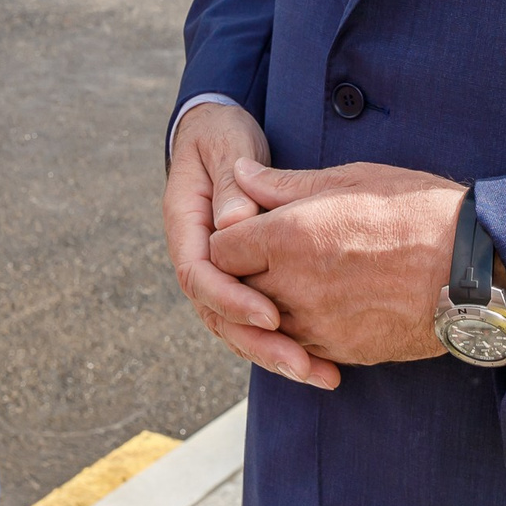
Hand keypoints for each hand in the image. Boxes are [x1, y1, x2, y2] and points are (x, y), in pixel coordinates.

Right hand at [163, 105, 337, 388]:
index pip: (198, 274)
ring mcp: (218, 269)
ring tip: (320, 375)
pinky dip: (283, 339)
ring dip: (275, 353)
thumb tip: (233, 225)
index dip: (231, 299)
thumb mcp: (225, 145)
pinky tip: (319, 360)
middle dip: (259, 343)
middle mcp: (197, 254)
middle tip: (302, 365)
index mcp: (185, 223)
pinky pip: (255, 316)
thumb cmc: (220, 134)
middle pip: (218, 313)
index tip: (270, 315)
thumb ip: (230, 181)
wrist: (217, 130)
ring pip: (237, 324)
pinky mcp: (241, 276)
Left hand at [208, 160, 467, 368]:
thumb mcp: (348, 179)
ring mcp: (316, 326)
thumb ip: (284, 184)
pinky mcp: (340, 351)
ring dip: (269, 302)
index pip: (220, 249)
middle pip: (236, 288)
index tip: (249, 226)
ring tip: (300, 274)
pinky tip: (323, 301)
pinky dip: (298, 327)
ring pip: (264, 323)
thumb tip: (241, 174)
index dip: (229, 236)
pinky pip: (298, 345)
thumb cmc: (413, 211)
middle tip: (268, 251)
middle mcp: (294, 287)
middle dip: (244, 271)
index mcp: (289, 237)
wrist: (472, 268)